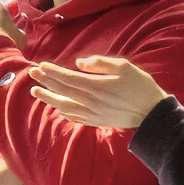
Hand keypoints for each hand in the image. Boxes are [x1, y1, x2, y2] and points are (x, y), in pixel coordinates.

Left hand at [15, 54, 171, 135]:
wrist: (152, 113)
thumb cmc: (140, 86)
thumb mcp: (124, 67)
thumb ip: (100, 63)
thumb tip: (79, 63)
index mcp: (95, 85)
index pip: (67, 77)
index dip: (52, 72)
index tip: (40, 66)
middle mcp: (89, 100)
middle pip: (61, 90)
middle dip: (44, 81)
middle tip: (31, 74)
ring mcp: (91, 113)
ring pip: (63, 105)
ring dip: (48, 98)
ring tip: (35, 93)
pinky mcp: (96, 121)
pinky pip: (74, 117)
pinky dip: (62, 112)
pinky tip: (57, 108)